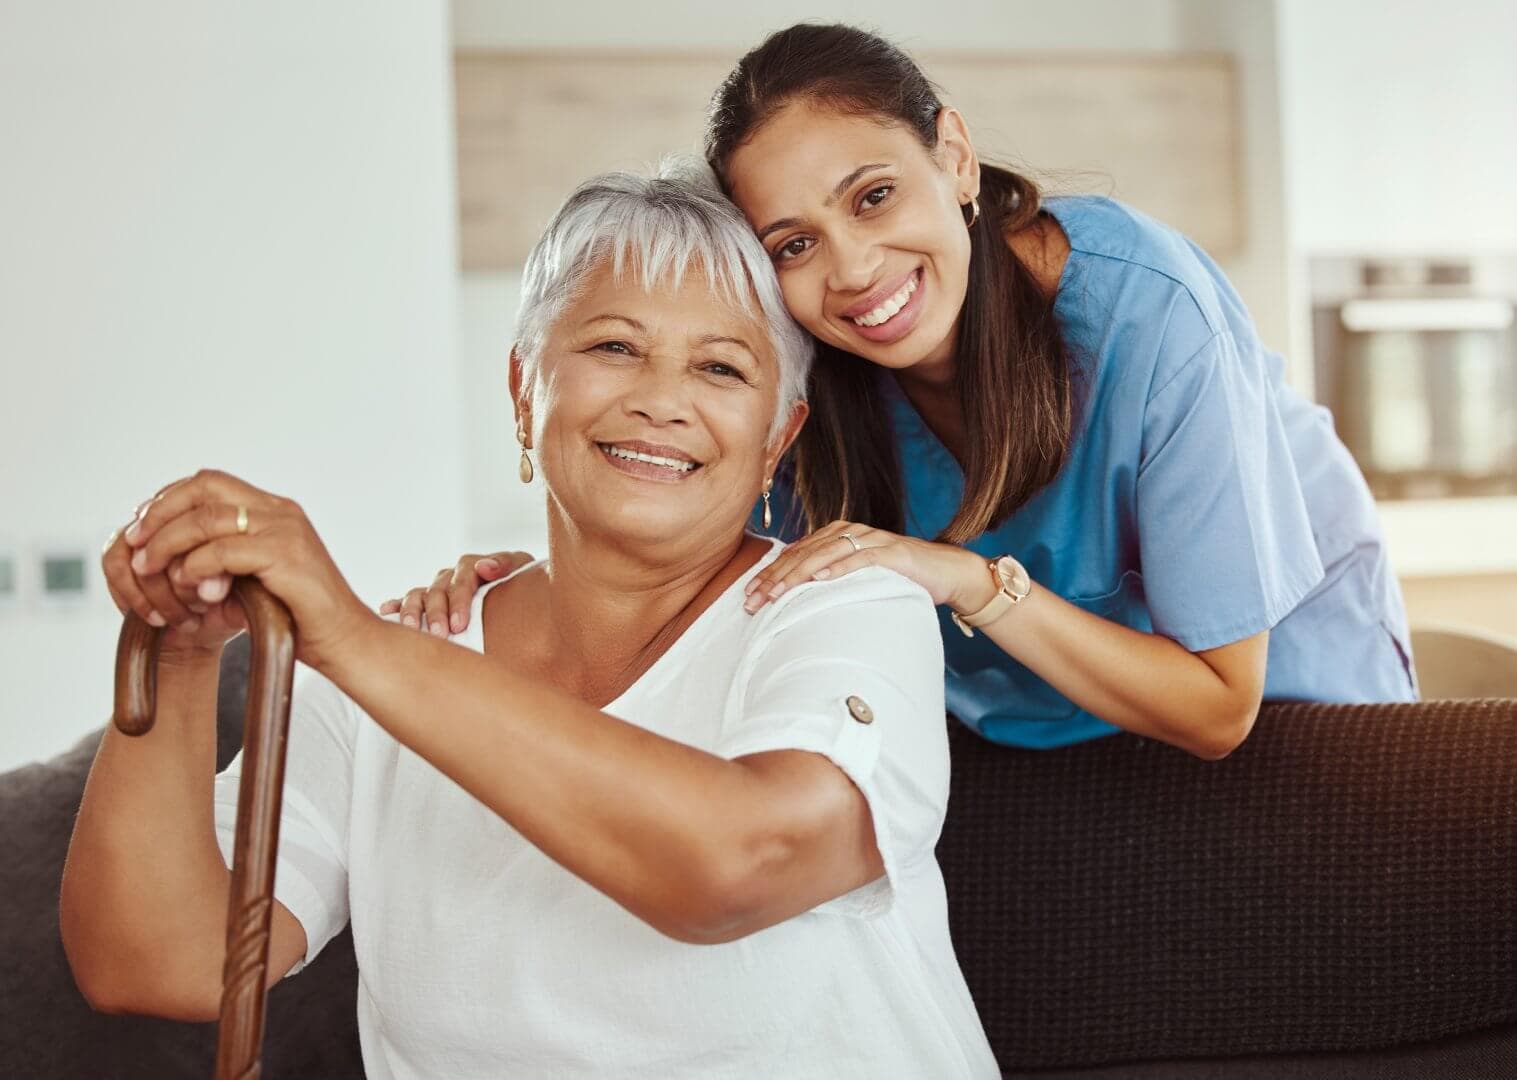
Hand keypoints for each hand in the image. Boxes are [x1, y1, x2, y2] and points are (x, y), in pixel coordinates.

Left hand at [120, 469, 374, 672]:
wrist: (345, 642)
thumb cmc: (301, 619)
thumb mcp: (254, 580)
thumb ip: (222, 561)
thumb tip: (171, 560)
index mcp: (275, 511)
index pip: (210, 483)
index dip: (168, 500)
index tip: (142, 530)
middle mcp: (280, 512)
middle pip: (205, 486)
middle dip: (160, 512)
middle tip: (136, 542)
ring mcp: (286, 530)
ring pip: (208, 517)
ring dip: (169, 542)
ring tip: (150, 569)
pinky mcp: (287, 555)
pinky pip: (224, 551)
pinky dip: (196, 567)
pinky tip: (190, 587)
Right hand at [378, 550, 535, 635]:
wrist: (521, 596)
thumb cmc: (522, 584)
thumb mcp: (521, 569)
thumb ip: (506, 565)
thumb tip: (484, 567)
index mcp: (473, 567)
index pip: (462, 578)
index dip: (459, 600)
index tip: (459, 624)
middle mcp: (451, 577)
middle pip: (438, 590)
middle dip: (437, 613)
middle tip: (441, 635)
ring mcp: (437, 590)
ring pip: (419, 595)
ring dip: (413, 612)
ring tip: (412, 630)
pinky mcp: (427, 604)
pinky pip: (407, 602)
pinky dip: (395, 606)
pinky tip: (388, 612)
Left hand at [741, 521, 994, 613]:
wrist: (944, 572)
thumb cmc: (896, 579)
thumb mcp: (854, 579)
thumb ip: (827, 581)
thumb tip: (792, 601)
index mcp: (835, 537)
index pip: (794, 555)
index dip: (769, 575)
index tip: (747, 597)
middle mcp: (848, 533)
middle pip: (803, 554)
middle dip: (775, 578)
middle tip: (753, 600)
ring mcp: (870, 540)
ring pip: (825, 554)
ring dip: (798, 574)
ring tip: (777, 592)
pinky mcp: (891, 552)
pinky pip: (861, 558)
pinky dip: (839, 568)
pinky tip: (821, 579)